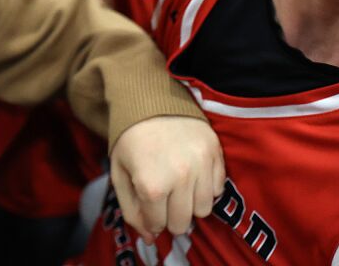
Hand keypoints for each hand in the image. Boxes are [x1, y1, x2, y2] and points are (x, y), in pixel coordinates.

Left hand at [110, 116, 224, 242]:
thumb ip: (131, 211)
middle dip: (171, 216)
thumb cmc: (131, 139)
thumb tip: (150, 238)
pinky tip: (194, 175)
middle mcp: (180, 178)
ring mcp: (201, 165)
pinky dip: (207, 188)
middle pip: (182, 222)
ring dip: (191, 204)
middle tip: (164, 199)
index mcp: (152, 186)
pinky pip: (218, 188)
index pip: (158, 224)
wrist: (150, 99)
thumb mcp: (120, 175)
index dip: (151, 218)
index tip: (148, 204)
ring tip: (180, 187)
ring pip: (204, 209)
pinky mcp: (215, 152)